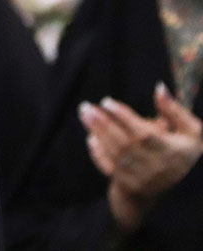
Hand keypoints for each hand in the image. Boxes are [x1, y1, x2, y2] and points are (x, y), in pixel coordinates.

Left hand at [80, 84, 202, 230]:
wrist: (187, 191)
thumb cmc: (190, 154)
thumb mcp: (193, 133)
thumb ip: (175, 110)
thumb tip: (159, 87)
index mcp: (171, 152)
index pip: (143, 134)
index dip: (123, 117)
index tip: (107, 101)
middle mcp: (155, 167)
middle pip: (123, 143)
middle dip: (102, 123)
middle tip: (86, 106)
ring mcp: (141, 178)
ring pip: (114, 154)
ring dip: (97, 133)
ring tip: (85, 114)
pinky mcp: (130, 186)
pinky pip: (110, 169)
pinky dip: (99, 154)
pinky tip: (91, 138)